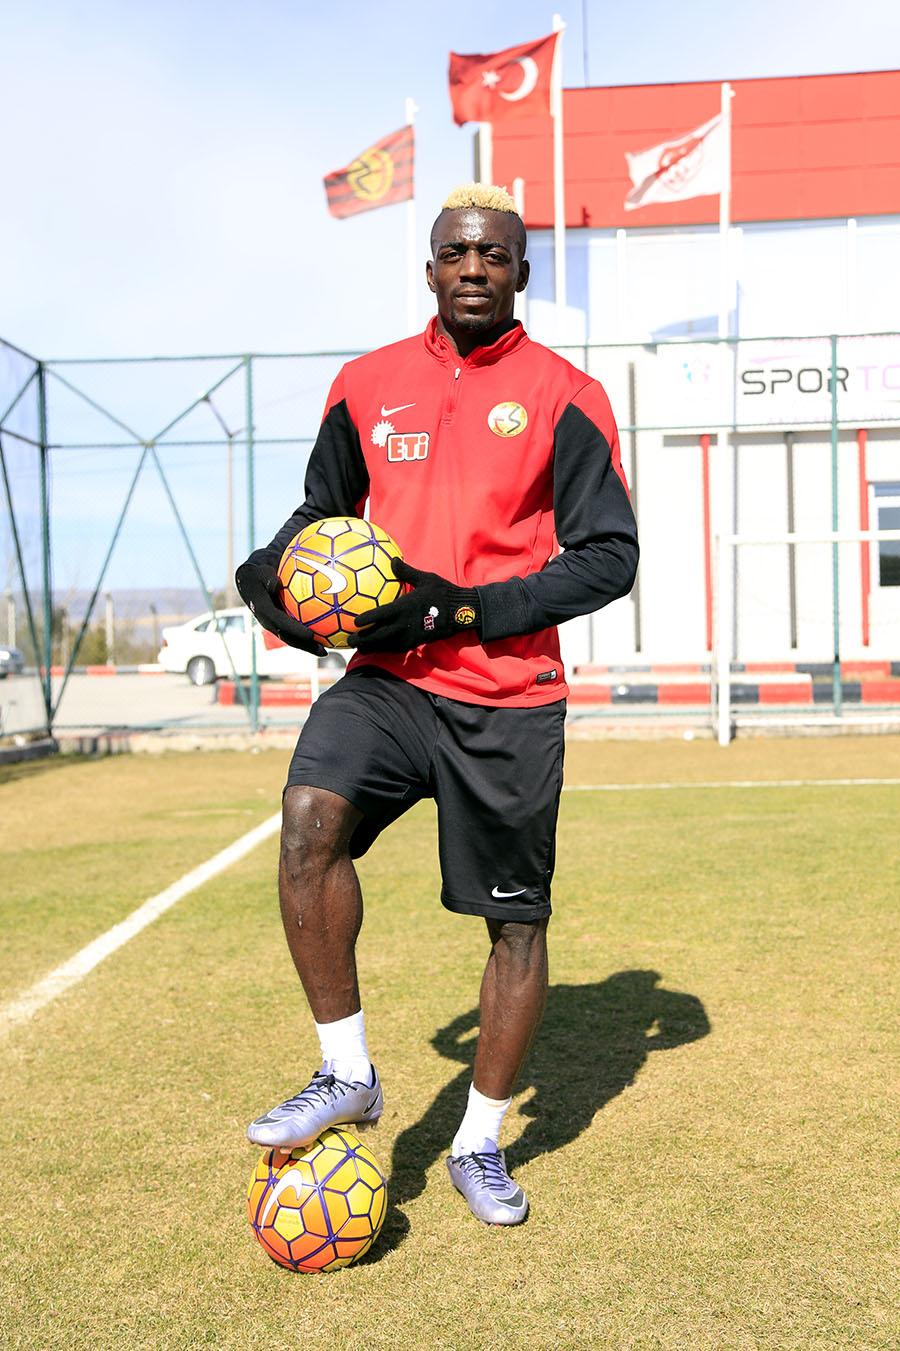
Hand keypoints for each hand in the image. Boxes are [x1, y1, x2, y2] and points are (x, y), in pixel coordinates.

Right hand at [234, 560, 326, 655]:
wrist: (251, 578)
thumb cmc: (259, 572)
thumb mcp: (260, 571)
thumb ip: (267, 578)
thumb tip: (275, 584)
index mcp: (263, 610)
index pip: (281, 623)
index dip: (295, 630)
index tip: (310, 635)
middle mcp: (269, 621)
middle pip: (289, 637)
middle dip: (306, 646)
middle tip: (323, 651)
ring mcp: (275, 624)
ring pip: (294, 637)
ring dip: (310, 645)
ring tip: (328, 650)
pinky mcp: (281, 622)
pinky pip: (297, 629)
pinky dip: (311, 634)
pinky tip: (328, 634)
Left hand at [349, 557, 480, 653]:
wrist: (462, 612)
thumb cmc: (443, 593)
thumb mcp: (425, 578)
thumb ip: (406, 571)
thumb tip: (393, 560)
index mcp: (404, 607)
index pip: (378, 616)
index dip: (364, 620)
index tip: (353, 622)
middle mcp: (404, 625)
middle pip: (377, 637)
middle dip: (361, 640)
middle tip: (348, 640)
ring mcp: (410, 636)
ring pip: (385, 646)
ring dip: (371, 648)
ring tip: (359, 648)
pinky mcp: (416, 643)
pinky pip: (396, 649)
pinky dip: (385, 650)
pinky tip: (379, 649)